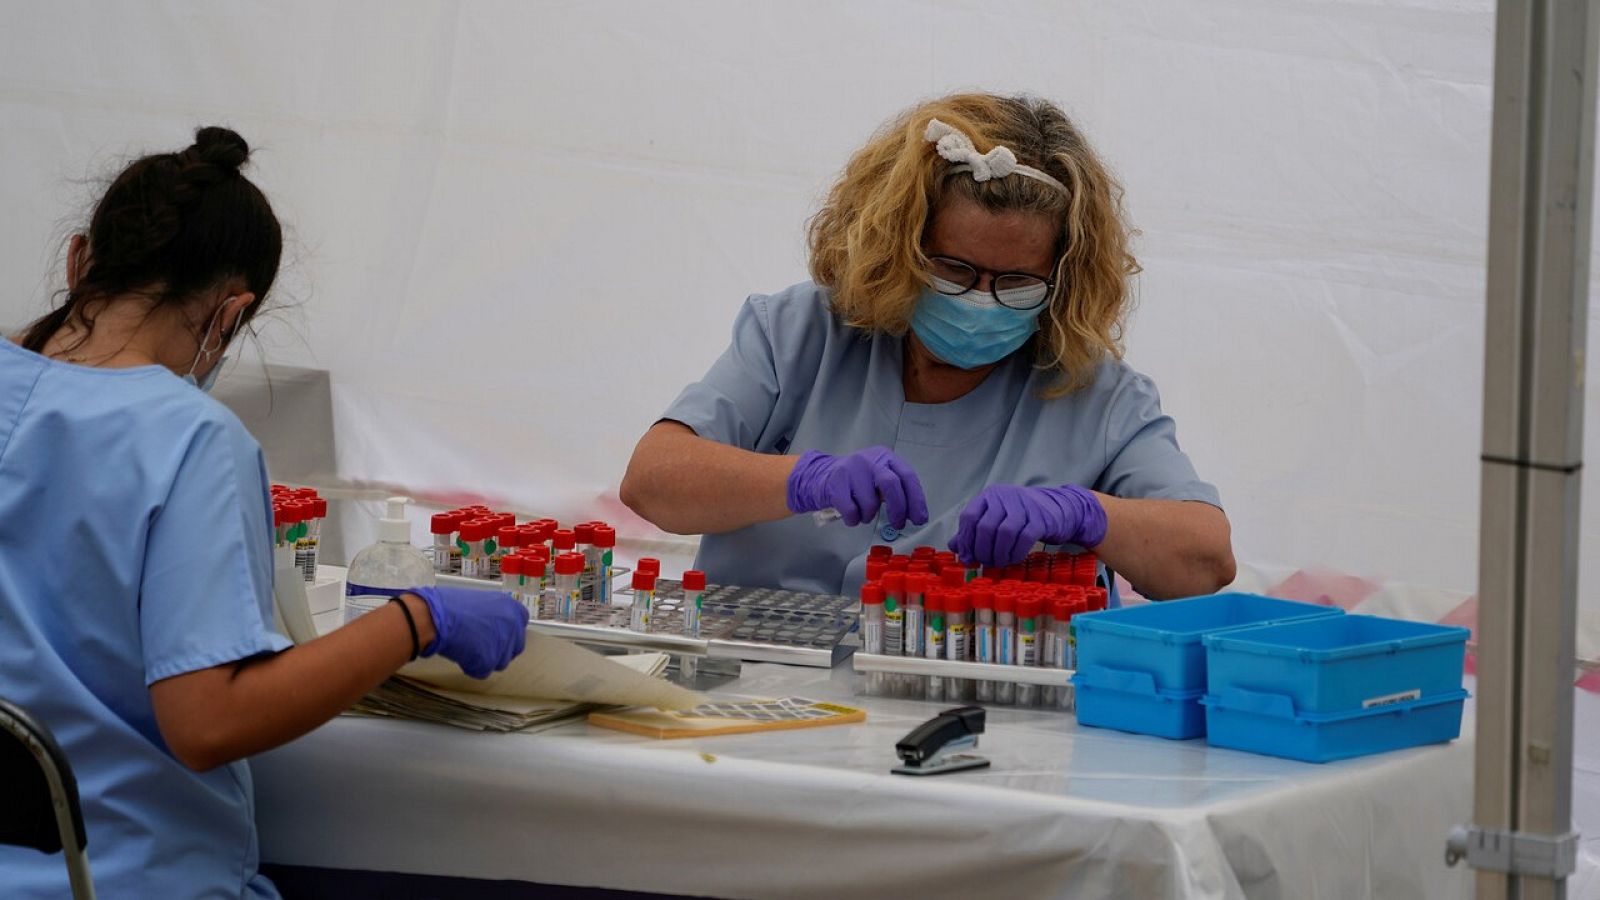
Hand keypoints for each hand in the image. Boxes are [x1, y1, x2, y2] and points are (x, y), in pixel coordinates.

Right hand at [407, 586, 528, 678]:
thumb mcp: (480, 601)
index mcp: (512, 608)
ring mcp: (503, 645)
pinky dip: (471, 667)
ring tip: (467, 648)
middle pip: (514, 647)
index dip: (506, 631)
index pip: (520, 624)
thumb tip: (492, 623)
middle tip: (480, 645)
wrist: (435, 616)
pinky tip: (460, 654)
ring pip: (500, 662)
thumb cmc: (449, 605)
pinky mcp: (490, 661)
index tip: (495, 634)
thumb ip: (493, 613)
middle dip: (498, 649)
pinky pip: (482, 671)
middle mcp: (513, 626)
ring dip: (485, 659)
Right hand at [785, 446, 929, 528]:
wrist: (820, 476)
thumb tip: (915, 514)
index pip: (907, 477)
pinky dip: (853, 519)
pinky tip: (851, 516)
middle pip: (891, 484)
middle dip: (898, 509)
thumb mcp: (878, 478)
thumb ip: (896, 490)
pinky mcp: (836, 482)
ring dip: (869, 516)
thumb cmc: (856, 481)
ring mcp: (851, 469)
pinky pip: (851, 510)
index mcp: (885, 457)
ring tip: (863, 514)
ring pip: (869, 502)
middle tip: (898, 524)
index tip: (919, 519)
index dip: (916, 500)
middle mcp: (870, 460)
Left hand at [949, 484, 1106, 567]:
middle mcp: (1005, 497)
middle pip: (985, 527)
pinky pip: (1024, 539)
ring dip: (998, 554)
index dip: (966, 541)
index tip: (968, 558)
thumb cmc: (1020, 517)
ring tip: (998, 563)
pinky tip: (1013, 560)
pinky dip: (1015, 554)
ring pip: (1004, 533)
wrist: (1056, 510)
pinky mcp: (1040, 518)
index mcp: (989, 496)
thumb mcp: (995, 519)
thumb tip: (955, 548)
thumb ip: (973, 531)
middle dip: (982, 551)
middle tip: (985, 563)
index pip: (969, 517)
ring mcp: (1024, 506)